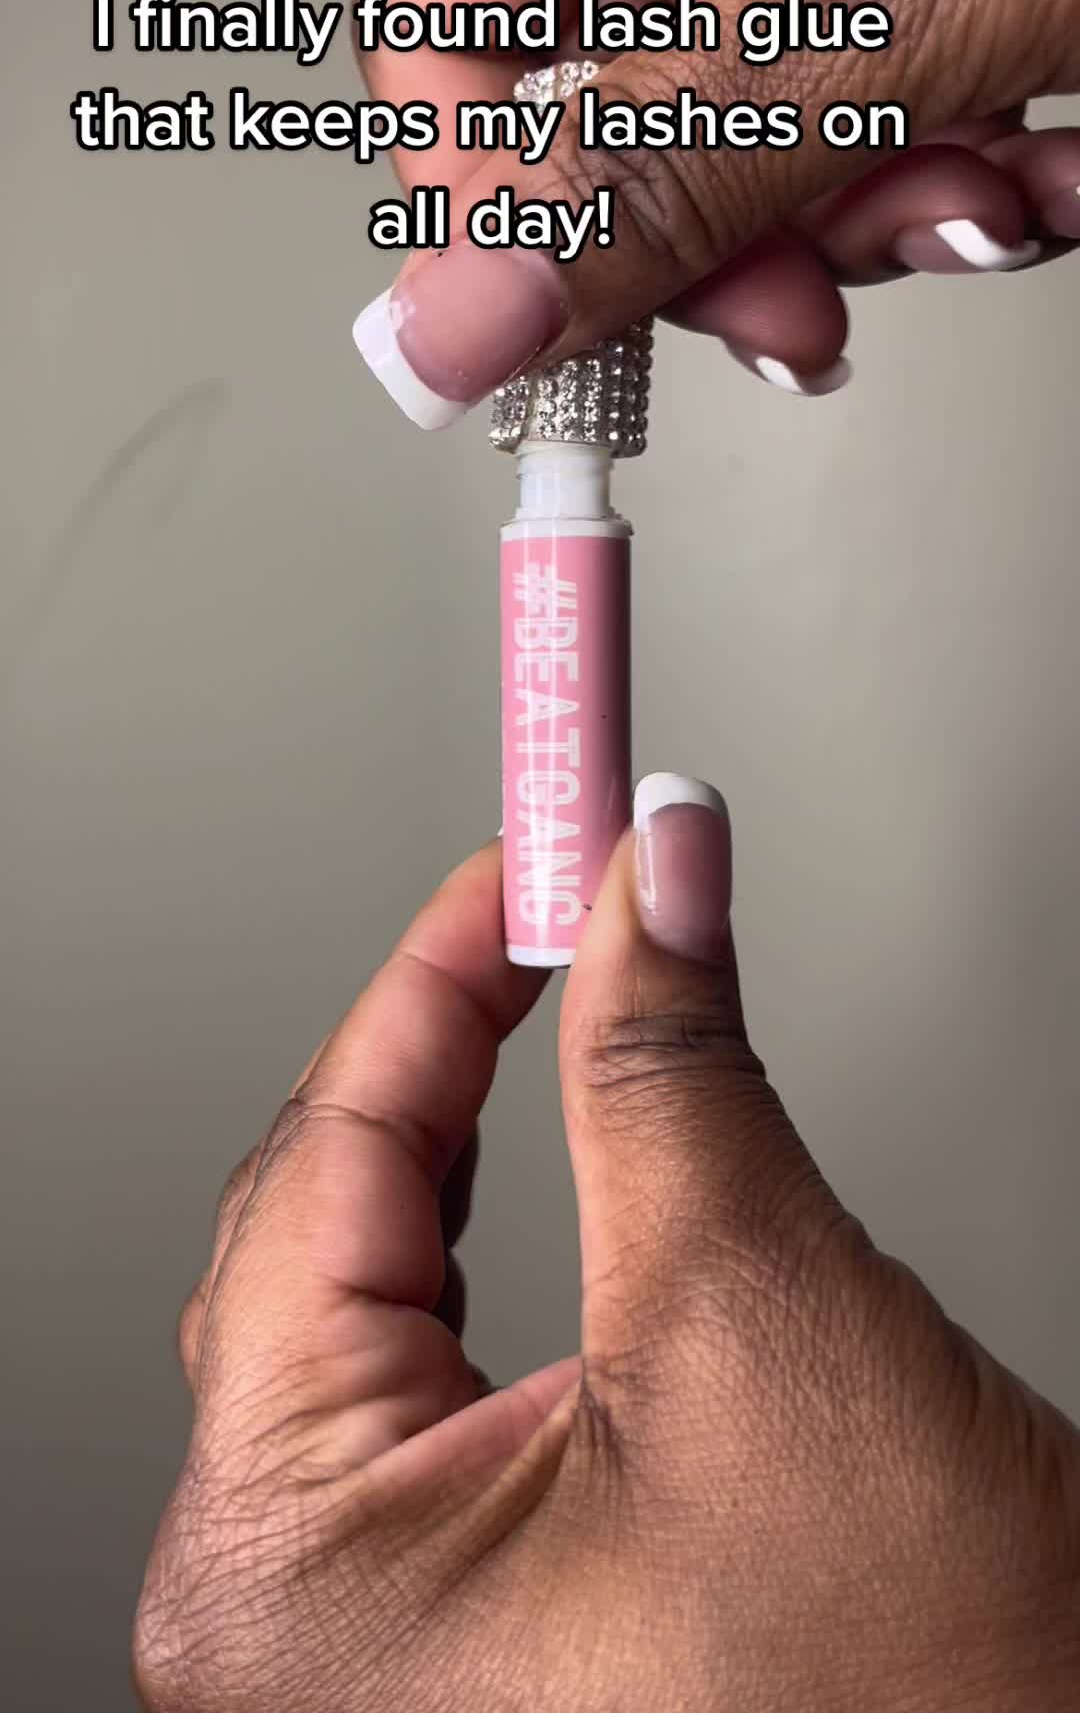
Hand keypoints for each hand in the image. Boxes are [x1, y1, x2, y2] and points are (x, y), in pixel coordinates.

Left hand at [135, 781, 1079, 1710]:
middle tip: (548, 900)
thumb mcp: (756, 1320)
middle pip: (323, 1227)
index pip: (320, 1169)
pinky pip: (413, 1375)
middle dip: (444, 1046)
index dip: (435, 977)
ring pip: (364, 1292)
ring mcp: (361, 1632)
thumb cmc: (919, 1702)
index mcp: (287, 1569)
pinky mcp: (445, 1620)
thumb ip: (666, 1067)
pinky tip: (503, 1162)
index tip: (523, 855)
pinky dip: (474, 1242)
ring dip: (457, 1132)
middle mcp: (285, 1620)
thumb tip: (651, 871)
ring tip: (538, 994)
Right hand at [353, 0, 1079, 417]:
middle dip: (749, 226)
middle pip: (619, 99)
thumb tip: (454, 322)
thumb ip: (657, 177)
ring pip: (762, 130)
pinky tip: (1049, 143)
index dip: (493, 196)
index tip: (572, 320)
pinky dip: (963, 164)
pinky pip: (876, 103)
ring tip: (1004, 180)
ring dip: (883, 209)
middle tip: (817, 298)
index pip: (444, 13)